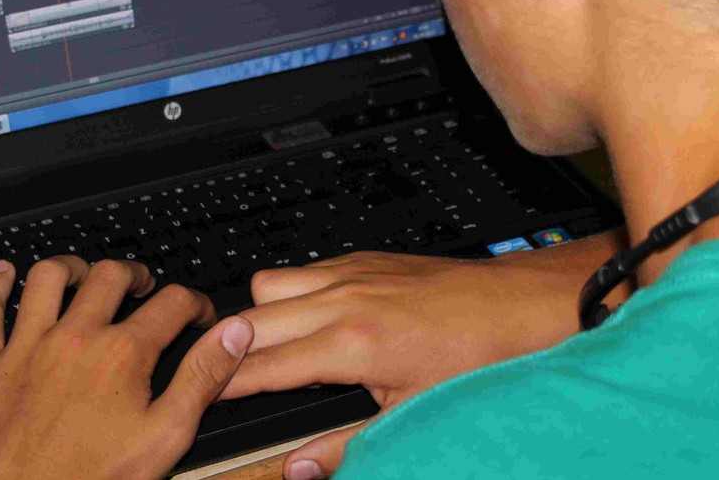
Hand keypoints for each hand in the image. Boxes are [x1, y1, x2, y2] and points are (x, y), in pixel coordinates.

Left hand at [0, 256, 254, 479]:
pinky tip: (4, 272)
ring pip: (48, 278)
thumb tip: (233, 334)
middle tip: (145, 287)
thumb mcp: (165, 439)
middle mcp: (73, 338)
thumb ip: (202, 378)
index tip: (199, 314)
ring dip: (73, 266)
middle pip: (110, 276)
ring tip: (86, 274)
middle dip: (135, 274)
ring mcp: (25, 348)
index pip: (172, 304)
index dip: (195, 303)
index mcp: (121, 354)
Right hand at [223, 229, 626, 478]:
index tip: (198, 399)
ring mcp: (352, 272)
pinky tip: (307, 318)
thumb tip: (300, 471)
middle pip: (250, 318)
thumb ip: (345, 447)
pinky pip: (305, 268)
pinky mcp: (366, 259)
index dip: (221, 386)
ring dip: (257, 314)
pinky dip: (291, 293)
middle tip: (215, 377)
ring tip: (261, 347)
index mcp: (350, 343)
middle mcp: (343, 299)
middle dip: (224, 350)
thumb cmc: (477, 358)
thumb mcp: (412, 416)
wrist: (521, 304)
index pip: (260, 367)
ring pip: (269, 282)